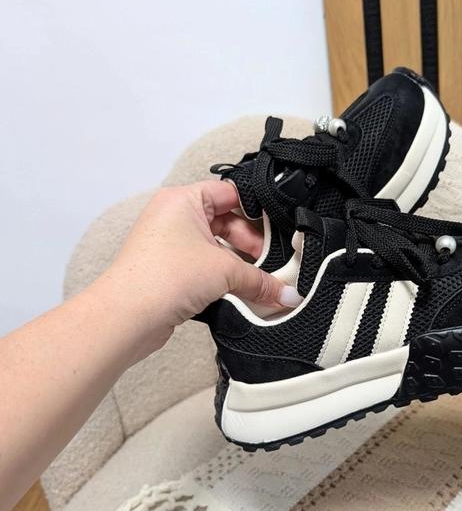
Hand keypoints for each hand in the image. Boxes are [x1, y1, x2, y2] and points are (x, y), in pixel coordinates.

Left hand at [102, 181, 301, 349]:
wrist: (127, 316)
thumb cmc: (164, 277)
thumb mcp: (225, 272)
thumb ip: (260, 280)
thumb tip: (286, 294)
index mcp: (183, 199)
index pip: (230, 194)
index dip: (255, 212)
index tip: (278, 232)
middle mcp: (173, 217)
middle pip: (225, 222)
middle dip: (250, 245)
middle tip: (272, 263)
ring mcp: (169, 245)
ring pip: (215, 247)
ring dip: (237, 264)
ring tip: (259, 281)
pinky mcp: (168, 270)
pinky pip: (203, 267)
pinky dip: (222, 278)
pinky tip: (240, 293)